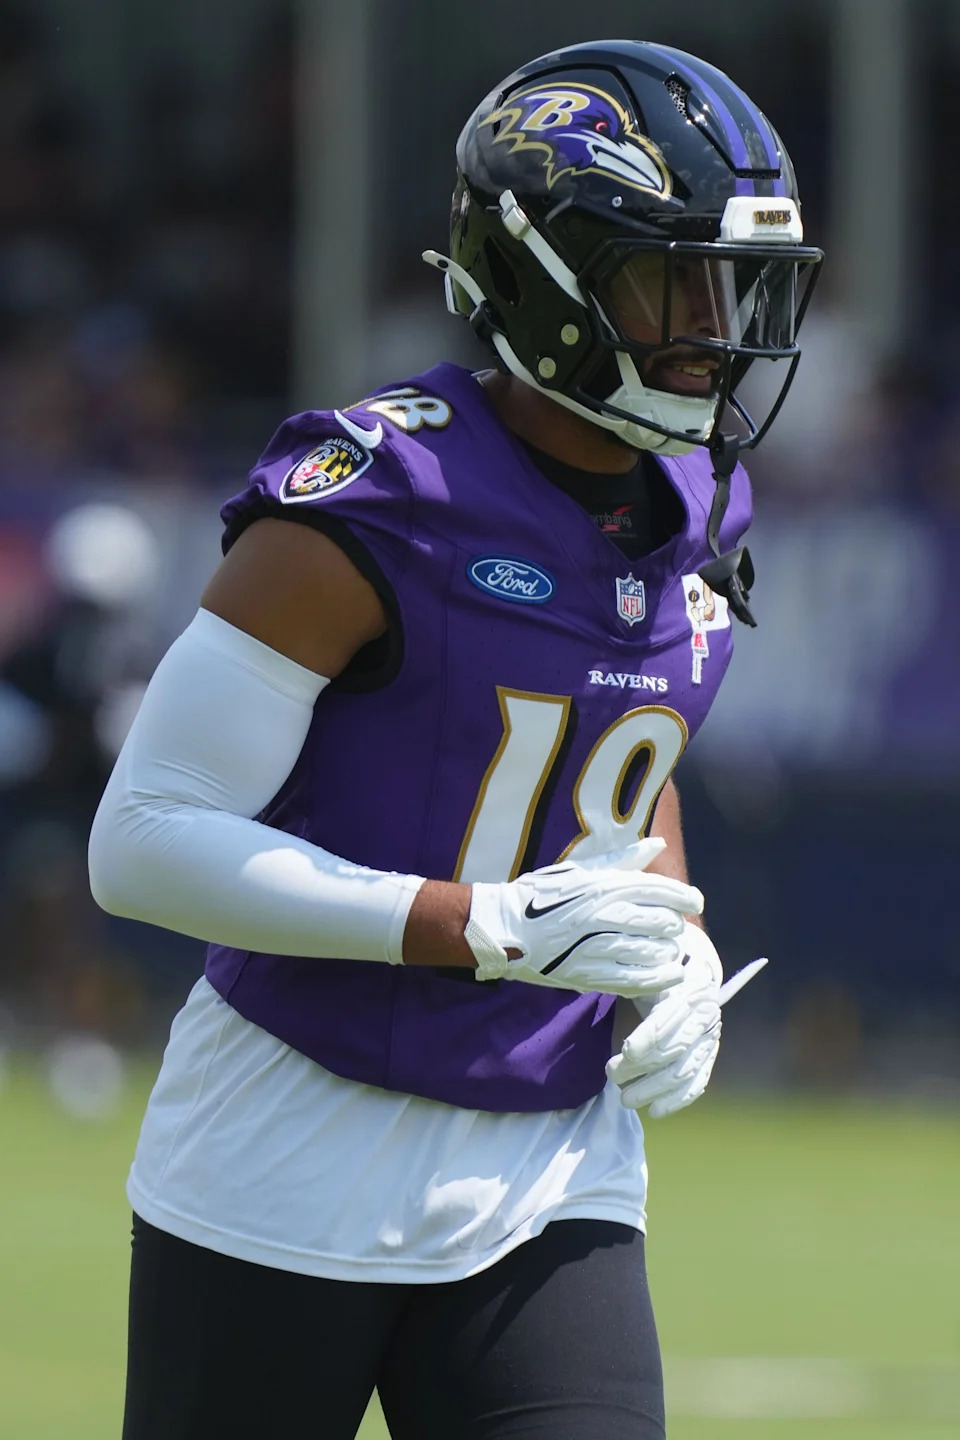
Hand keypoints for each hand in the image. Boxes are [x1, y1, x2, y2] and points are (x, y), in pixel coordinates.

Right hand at [465, 837, 702, 998]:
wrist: (506, 928)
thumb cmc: (544, 894)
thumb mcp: (582, 869)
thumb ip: (623, 859)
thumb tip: (658, 844)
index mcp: (604, 885)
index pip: (658, 890)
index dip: (684, 897)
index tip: (695, 901)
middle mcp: (605, 915)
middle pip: (661, 923)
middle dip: (673, 925)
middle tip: (670, 927)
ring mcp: (597, 947)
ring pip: (652, 952)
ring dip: (667, 952)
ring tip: (667, 949)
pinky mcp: (590, 975)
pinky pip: (635, 981)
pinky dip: (659, 979)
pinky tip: (670, 975)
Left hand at [606, 927, 766, 1116]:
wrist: (690, 971)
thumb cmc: (659, 971)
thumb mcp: (647, 970)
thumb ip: (635, 981)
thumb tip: (609, 987)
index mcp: (691, 988)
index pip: (670, 1018)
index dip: (648, 1037)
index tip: (626, 1052)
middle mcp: (706, 1015)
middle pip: (675, 1049)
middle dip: (643, 1068)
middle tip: (612, 1076)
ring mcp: (710, 1037)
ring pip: (685, 1070)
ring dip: (655, 1089)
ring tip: (626, 1100)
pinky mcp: (709, 1055)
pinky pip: (698, 1082)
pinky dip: (678, 1099)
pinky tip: (656, 1110)